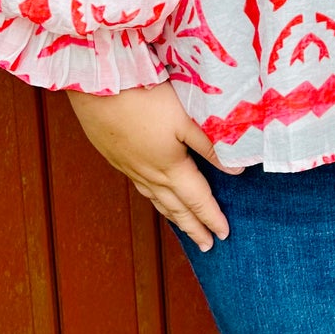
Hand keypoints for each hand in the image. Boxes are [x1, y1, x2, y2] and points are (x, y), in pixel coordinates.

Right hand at [66, 83, 243, 251]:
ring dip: (173, 217)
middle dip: (194, 227)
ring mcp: (131, 167)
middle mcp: (150, 174)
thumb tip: (237, 171)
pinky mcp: (116, 157)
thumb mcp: (185, 120)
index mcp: (171, 167)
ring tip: (184, 228)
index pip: (198, 199)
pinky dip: (154, 200)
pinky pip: (141, 188)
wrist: (97, 88)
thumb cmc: (145, 98)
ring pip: (156, 200)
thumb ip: (210, 147)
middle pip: (176, 207)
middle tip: (206, 245)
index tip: (223, 234)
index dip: (212, 217)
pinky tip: (154, 196)